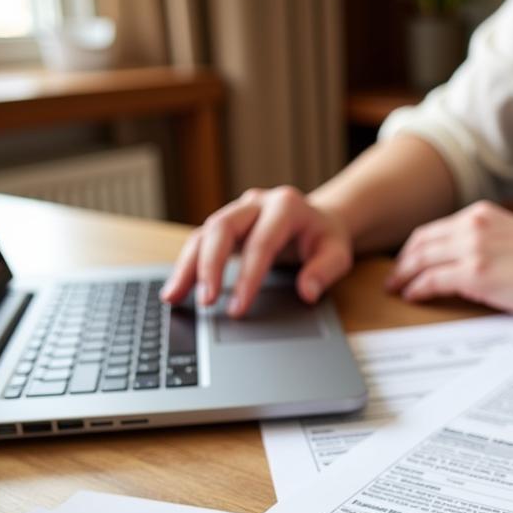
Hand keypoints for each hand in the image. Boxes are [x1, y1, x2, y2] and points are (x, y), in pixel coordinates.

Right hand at [160, 186, 352, 316]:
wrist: (318, 219)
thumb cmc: (325, 238)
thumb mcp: (338, 254)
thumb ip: (324, 271)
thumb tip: (307, 292)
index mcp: (285, 206)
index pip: (261, 243)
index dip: (248, 278)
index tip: (239, 309)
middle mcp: (255, 203)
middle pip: (221, 228)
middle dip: (210, 266)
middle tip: (206, 302)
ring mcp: (237, 211)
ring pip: (203, 233)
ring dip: (188, 266)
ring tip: (174, 298)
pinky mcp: (225, 225)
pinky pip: (200, 242)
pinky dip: (187, 266)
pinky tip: (177, 291)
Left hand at [385, 201, 512, 318]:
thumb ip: (487, 243)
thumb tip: (466, 265)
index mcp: (482, 214)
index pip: (435, 229)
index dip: (415, 248)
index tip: (407, 263)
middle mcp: (473, 225)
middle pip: (421, 242)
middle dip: (402, 262)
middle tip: (393, 279)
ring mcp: (472, 248)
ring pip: (421, 260)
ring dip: (403, 276)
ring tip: (396, 290)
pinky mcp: (475, 274)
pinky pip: (432, 281)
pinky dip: (416, 289)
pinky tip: (412, 297)